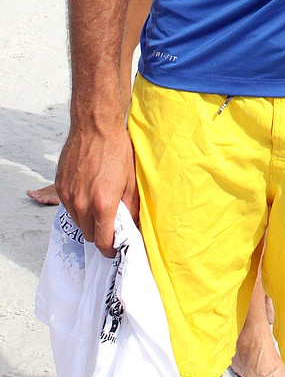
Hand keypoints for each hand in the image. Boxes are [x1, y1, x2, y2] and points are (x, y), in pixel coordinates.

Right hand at [55, 124, 137, 255]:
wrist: (95, 126)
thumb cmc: (117, 150)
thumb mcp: (131, 181)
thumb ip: (131, 208)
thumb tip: (133, 226)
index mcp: (103, 205)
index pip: (103, 242)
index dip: (110, 250)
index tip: (115, 248)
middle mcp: (82, 204)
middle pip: (89, 235)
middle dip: (100, 234)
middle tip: (110, 225)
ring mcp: (68, 196)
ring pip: (77, 221)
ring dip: (88, 220)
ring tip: (99, 204)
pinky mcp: (60, 186)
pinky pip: (68, 207)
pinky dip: (78, 206)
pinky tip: (88, 192)